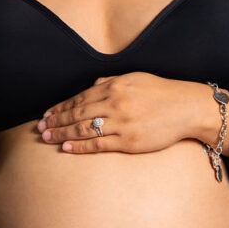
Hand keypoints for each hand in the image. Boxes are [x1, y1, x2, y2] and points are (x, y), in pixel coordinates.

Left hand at [36, 72, 201, 153]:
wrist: (187, 108)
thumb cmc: (163, 93)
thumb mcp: (136, 79)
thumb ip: (111, 82)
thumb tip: (91, 86)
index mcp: (115, 86)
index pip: (80, 98)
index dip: (61, 107)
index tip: (47, 113)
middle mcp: (115, 103)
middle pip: (77, 113)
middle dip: (56, 121)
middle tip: (41, 127)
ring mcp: (121, 123)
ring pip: (83, 129)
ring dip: (62, 134)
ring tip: (48, 137)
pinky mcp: (129, 141)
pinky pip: (98, 145)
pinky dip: (80, 147)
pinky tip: (67, 148)